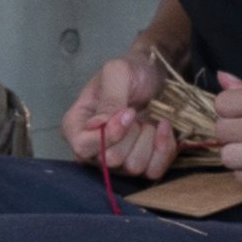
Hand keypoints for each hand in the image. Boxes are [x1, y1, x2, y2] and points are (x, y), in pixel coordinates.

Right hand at [62, 47, 183, 181]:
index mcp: (76, 126)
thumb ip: (109, 99)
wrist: (157, 74)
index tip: (129, 112)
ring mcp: (118, 161)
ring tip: (147, 118)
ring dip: (148, 139)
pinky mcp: (142, 165)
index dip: (108, 135)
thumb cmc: (131, 71)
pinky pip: (153, 171)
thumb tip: (98, 126)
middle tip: (136, 112)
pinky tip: (163, 128)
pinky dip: (164, 150)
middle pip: (110, 160)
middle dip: (131, 134)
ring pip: (133, 167)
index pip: (82, 147)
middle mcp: (93, 149)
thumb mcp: (117, 73)